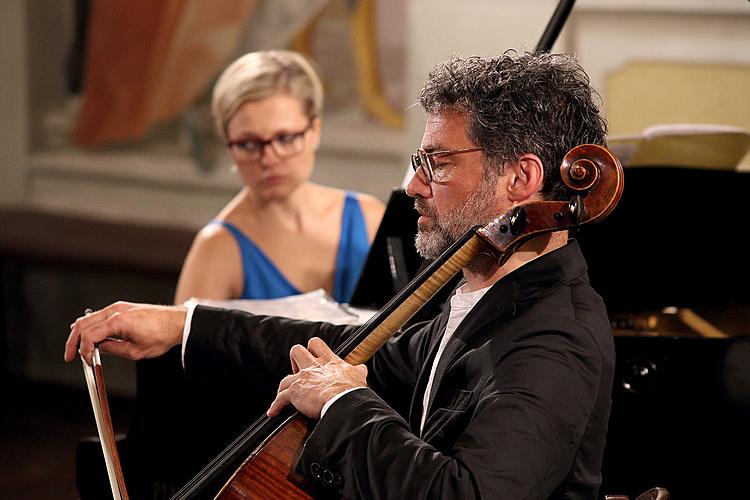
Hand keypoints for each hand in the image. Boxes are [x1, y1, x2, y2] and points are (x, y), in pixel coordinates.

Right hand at [64, 301, 186, 364]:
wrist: (178, 323)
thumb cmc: (162, 335)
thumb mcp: (136, 351)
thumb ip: (113, 350)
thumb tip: (99, 350)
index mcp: (118, 321)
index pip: (90, 336)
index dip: (84, 350)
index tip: (86, 361)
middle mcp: (116, 310)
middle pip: (83, 324)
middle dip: (73, 341)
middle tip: (70, 355)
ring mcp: (119, 307)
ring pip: (89, 318)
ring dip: (79, 332)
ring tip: (75, 347)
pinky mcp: (123, 307)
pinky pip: (99, 315)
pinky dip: (90, 325)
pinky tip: (87, 334)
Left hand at [267, 337, 367, 419]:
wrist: (344, 401)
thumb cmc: (352, 391)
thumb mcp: (357, 377)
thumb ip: (357, 371)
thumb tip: (361, 368)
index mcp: (329, 361)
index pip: (316, 344)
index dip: (312, 349)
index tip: (313, 357)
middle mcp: (314, 367)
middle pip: (297, 351)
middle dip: (295, 360)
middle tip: (301, 372)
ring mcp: (303, 378)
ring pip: (285, 378)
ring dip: (284, 387)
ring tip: (286, 395)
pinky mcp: (294, 392)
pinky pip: (280, 398)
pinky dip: (275, 406)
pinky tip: (273, 412)